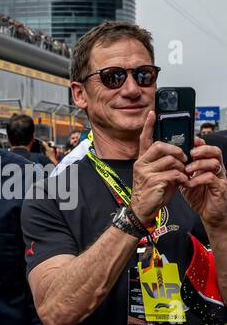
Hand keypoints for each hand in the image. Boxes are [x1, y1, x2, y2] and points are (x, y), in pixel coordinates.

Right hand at [130, 111, 188, 225]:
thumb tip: (180, 155)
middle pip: (160, 146)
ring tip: (182, 174)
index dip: (148, 126)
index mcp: (142, 161)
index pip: (144, 140)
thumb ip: (164, 163)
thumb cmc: (152, 192)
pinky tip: (182, 182)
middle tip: (183, 158)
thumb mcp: (156, 174)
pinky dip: (182, 177)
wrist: (142, 210)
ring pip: (170, 160)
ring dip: (181, 167)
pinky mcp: (153, 181)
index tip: (152, 114)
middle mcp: (141, 164)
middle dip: (176, 150)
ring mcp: (146, 173)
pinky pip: (174, 173)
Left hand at [182, 138, 226, 231]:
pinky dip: (199, 179)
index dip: (199, 143)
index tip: (188, 141)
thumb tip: (167, 162)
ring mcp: (220, 178)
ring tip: (187, 170)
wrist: (210, 214)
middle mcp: (216, 170)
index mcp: (208, 166)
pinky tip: (190, 183)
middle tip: (190, 153)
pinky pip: (211, 178)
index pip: (207, 149)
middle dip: (202, 150)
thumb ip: (181, 172)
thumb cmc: (199, 197)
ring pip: (214, 163)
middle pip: (215, 152)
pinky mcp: (220, 188)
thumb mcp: (187, 181)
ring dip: (199, 165)